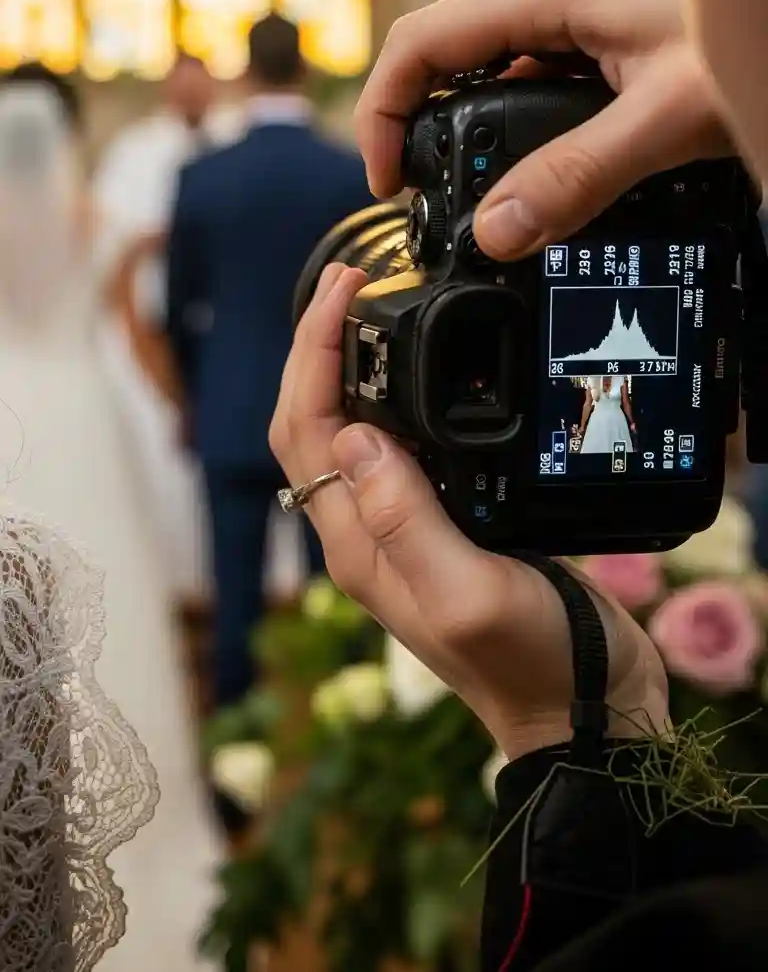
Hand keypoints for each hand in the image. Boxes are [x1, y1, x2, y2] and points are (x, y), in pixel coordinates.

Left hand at [270, 266, 667, 759]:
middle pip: (316, 422)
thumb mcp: (466, 591)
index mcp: (357, 544)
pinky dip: (404, 393)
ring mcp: (405, 527)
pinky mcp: (449, 522)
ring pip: (356, 428)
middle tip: (358, 281)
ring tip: (379, 308)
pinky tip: (433, 369)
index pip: (305, 430)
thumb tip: (356, 433)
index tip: (345, 292)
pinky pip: (407, 443)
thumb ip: (405, 517)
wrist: (584, 706)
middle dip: (323, 346)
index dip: (313, 354)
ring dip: (355, 364)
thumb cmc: (527, 663)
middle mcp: (368, 531)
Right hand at [355, 0, 731, 259]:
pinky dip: (519, 128)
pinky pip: (532, 77)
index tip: (388, 183)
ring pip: (489, 69)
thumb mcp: (666, 119)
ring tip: (480, 197)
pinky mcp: (598, 33)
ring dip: (475, 132)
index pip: (419, 42)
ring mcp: (574, 8)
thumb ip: (578, 176)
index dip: (383, 113)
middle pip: (445, 56)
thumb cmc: (758, 38)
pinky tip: (540, 171)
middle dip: (423, 128)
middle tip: (430, 202)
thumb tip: (496, 231)